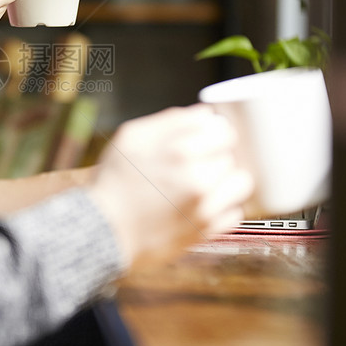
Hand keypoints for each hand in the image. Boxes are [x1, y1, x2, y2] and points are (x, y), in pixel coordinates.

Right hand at [86, 105, 252, 266]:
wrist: (104, 230)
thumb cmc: (114, 181)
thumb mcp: (131, 137)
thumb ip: (170, 120)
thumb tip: (206, 114)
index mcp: (180, 150)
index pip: (224, 130)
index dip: (214, 132)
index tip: (204, 139)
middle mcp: (198, 178)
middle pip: (231, 154)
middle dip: (216, 155)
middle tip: (195, 163)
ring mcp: (205, 207)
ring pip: (241, 182)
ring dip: (226, 180)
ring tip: (205, 184)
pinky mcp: (207, 231)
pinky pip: (235, 212)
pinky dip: (224, 207)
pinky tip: (202, 205)